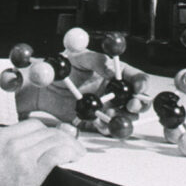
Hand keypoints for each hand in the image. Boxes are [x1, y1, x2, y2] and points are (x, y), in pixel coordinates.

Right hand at [0, 119, 85, 185]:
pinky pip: (56, 154)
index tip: (56, 135)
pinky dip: (69, 153)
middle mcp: (14, 141)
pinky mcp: (32, 171)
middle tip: (72, 143)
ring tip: (78, 152)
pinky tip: (74, 157)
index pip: (33, 124)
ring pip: (55, 139)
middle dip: (63, 135)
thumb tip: (15, 145)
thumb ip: (2, 145)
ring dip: (71, 144)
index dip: (49, 129)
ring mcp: (23, 155)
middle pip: (47, 130)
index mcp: (2, 136)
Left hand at [14, 48, 146, 123]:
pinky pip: (108, 127)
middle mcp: (115, 91)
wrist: (44, 88)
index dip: (141, 82)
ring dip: (124, 118)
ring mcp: (107, 107)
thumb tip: (111, 69)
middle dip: (138, 103)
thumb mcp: (77, 57)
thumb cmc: (63, 66)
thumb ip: (95, 60)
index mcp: (114, 72)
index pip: (135, 77)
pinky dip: (107, 128)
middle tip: (131, 105)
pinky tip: (100, 123)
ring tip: (111, 115)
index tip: (139, 87)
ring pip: (126, 116)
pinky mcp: (96, 120)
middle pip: (137, 99)